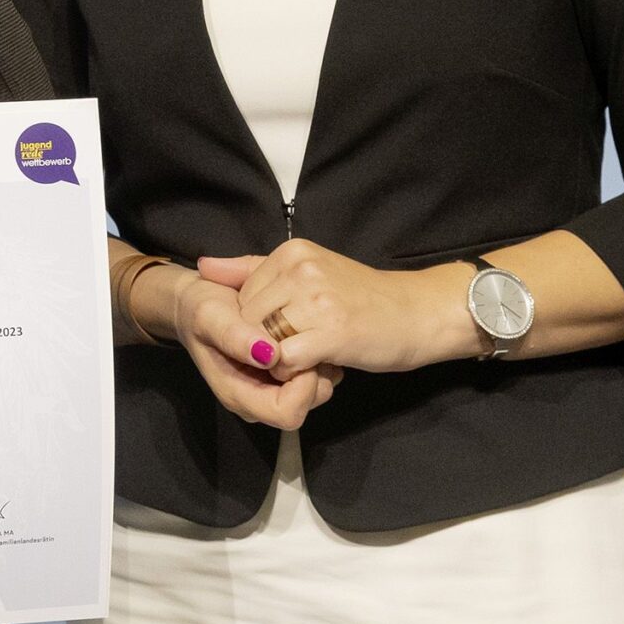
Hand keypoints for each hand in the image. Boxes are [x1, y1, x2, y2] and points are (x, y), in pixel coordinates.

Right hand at [152, 264, 340, 429]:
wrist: (196, 304)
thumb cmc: (200, 311)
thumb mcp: (209, 317)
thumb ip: (234, 336)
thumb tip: (270, 355)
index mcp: (239, 395)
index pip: (287, 412)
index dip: (301, 386)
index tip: (295, 350)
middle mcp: (260, 399)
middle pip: (309, 403)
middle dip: (315, 372)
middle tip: (305, 337)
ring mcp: (274, 389)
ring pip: (320, 390)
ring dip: (320, 362)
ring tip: (305, 332)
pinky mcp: (286, 376)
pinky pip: (319, 375)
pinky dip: (319, 355)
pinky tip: (306, 333)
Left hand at [198, 242, 472, 376]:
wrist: (420, 313)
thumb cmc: (362, 298)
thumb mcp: (307, 272)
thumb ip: (252, 269)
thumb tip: (204, 267)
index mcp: (291, 252)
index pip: (242, 295)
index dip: (258, 322)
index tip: (292, 326)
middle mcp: (300, 269)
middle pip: (247, 319)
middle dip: (265, 342)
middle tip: (304, 343)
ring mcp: (316, 299)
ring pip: (263, 340)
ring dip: (281, 359)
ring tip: (314, 352)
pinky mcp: (332, 332)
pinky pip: (285, 360)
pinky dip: (295, 371)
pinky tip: (321, 363)